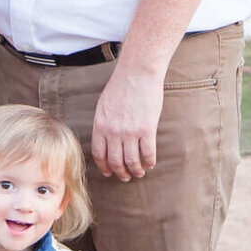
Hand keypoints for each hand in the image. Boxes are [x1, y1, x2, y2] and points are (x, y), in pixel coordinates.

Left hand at [91, 64, 163, 180]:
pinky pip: (148, 153)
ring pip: (132, 161)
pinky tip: (150, 163)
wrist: (137, 73)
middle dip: (121, 173)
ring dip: (136, 170)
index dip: (104, 167)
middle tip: (126, 177)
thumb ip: (103, 124)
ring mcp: (130, 132)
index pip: (99, 154)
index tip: (109, 173)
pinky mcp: (147, 129)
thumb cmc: (120, 86)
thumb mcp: (103, 106)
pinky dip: (149, 162)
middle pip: (115, 162)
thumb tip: (105, 140)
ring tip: (139, 173)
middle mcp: (113, 132)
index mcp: (100, 125)